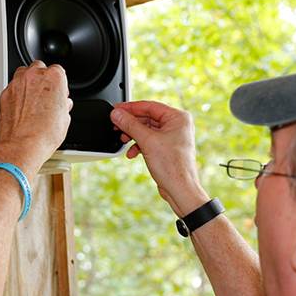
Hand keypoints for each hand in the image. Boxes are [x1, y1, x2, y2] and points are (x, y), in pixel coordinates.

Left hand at [0, 61, 72, 174]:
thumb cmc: (43, 134)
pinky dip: (16, 94)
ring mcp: (17, 83)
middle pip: (39, 68)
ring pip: (23, 74)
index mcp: (53, 78)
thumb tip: (62, 105)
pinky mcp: (5, 93)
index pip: (59, 71)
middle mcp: (34, 76)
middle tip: (45, 96)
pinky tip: (21, 108)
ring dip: (28, 83)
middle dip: (42, 79)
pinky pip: (12, 88)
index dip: (59, 84)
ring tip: (33, 100)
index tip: (58, 93)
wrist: (22, 146)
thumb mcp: (64, 119)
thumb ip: (63, 105)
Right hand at [110, 101, 207, 216]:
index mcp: (178, 117)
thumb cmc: (173, 167)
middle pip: (147, 118)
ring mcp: (172, 137)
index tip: (117, 109)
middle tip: (116, 124)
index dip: (130, 108)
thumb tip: (117, 114)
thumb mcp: (147, 141)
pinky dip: (139, 145)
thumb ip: (130, 125)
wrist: (179, 189)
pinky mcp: (166, 148)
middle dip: (130, 124)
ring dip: (133, 135)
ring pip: (146, 129)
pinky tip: (132, 153)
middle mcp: (177, 125)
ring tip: (123, 140)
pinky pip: (149, 140)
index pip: (149, 106)